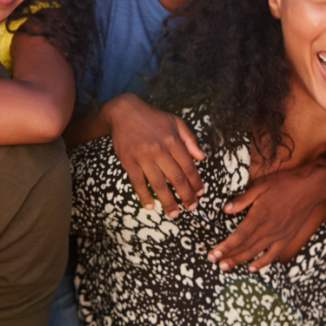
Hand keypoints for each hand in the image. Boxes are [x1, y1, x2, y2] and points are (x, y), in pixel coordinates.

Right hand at [105, 94, 205, 217]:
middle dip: (186, 195)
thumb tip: (201, 157)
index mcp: (172, 140)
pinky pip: (138, 182)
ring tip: (174, 213)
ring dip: (167, 201)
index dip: (196, 182)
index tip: (200, 193)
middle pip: (176, 178)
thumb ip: (190, 140)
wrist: (124, 112)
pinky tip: (150, 205)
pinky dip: (144, 195)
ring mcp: (143, 157)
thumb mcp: (175, 122)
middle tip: (192, 208)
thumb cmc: (152, 118)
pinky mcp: (129, 161)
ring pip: (158, 184)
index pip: (188, 166)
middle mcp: (159, 150)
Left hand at [208, 162, 325, 271]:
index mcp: (259, 216)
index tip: (213, 254)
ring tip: (226, 267)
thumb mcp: (260, 186)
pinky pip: (273, 254)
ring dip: (240, 261)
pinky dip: (262, 263)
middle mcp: (268, 229)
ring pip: (256, 253)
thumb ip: (242, 199)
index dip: (225, 247)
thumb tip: (225, 210)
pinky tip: (252, 268)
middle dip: (228, 256)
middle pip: (245, 247)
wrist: (310, 188)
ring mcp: (278, 235)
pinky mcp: (287, 237)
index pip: (238, 236)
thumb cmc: (284, 184)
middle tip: (213, 262)